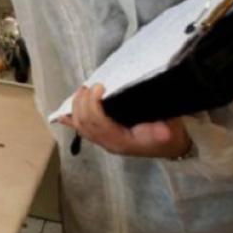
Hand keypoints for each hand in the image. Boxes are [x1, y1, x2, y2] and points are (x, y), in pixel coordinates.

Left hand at [59, 84, 192, 158]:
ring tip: (82, 90)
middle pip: (85, 123)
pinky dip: (70, 121)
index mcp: (122, 141)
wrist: (169, 147)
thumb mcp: (170, 132)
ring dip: (77, 106)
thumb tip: (163, 129)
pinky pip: (81, 129)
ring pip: (80, 126)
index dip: (94, 104)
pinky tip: (61, 115)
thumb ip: (164, 130)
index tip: (100, 86)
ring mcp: (103, 142)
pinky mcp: (102, 137)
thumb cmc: (168, 136)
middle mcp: (108, 143)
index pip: (98, 123)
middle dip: (82, 102)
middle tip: (89, 86)